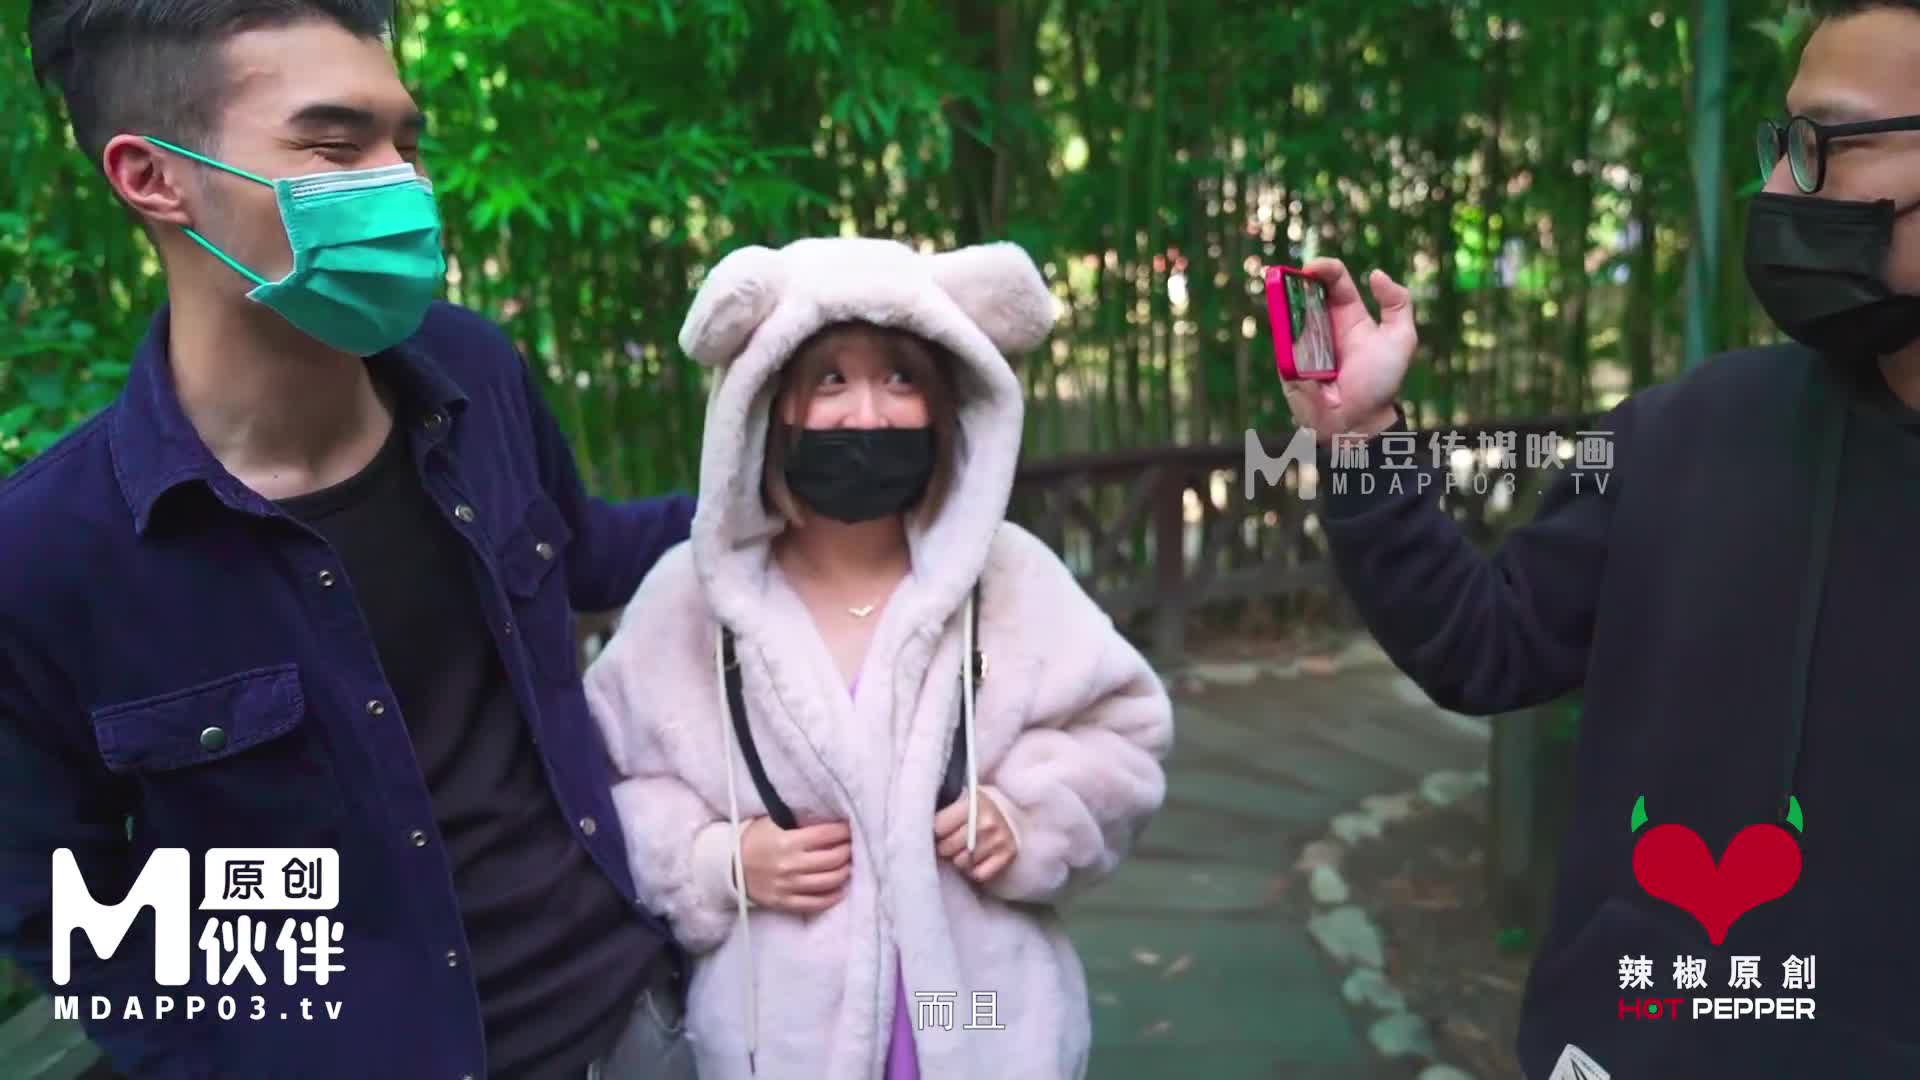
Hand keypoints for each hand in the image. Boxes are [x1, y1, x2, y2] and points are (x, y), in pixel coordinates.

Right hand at [738, 817, 851, 914]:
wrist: (728, 866)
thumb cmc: (754, 839)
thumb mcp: (773, 822)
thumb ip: (800, 822)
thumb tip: (830, 820)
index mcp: (788, 842)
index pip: (827, 835)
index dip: (843, 831)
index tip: (850, 829)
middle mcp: (790, 865)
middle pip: (833, 859)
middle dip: (848, 851)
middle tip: (853, 846)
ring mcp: (788, 886)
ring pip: (829, 882)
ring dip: (844, 872)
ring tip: (849, 865)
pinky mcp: (784, 902)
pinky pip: (815, 904)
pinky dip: (832, 897)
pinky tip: (840, 889)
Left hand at [934, 794, 1016, 884]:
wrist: (1006, 819)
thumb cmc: (972, 813)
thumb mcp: (959, 802)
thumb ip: (941, 810)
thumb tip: (915, 826)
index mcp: (972, 801)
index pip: (938, 827)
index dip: (933, 833)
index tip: (936, 833)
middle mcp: (987, 820)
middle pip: (947, 847)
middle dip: (943, 848)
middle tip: (947, 844)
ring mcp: (999, 839)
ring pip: (961, 863)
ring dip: (958, 860)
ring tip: (962, 850)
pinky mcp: (1007, 855)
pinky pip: (978, 874)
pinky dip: (973, 871)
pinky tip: (975, 860)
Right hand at [1282, 258, 1417, 443]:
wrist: (1360, 421)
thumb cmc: (1382, 381)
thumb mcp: (1401, 339)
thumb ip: (1398, 304)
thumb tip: (1375, 273)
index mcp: (1348, 314)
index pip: (1333, 281)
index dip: (1323, 268)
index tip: (1312, 268)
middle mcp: (1322, 325)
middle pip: (1303, 293)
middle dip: (1292, 281)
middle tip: (1288, 277)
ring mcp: (1302, 344)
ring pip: (1285, 316)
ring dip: (1280, 303)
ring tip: (1277, 293)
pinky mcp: (1287, 364)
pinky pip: (1278, 344)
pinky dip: (1278, 334)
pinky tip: (1277, 323)